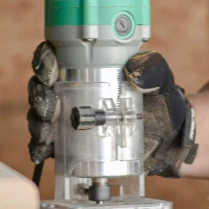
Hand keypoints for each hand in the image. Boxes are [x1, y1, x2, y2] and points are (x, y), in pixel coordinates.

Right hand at [27, 43, 197, 176]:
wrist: (170, 138)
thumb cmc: (162, 101)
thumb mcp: (160, 80)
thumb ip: (151, 70)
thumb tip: (133, 72)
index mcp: (88, 67)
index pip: (55, 56)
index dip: (45, 61)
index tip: (48, 70)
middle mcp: (72, 89)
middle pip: (42, 86)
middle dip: (38, 95)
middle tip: (50, 107)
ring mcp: (70, 117)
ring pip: (41, 114)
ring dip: (38, 122)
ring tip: (46, 131)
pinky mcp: (71, 143)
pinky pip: (48, 144)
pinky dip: (39, 147)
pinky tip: (41, 152)